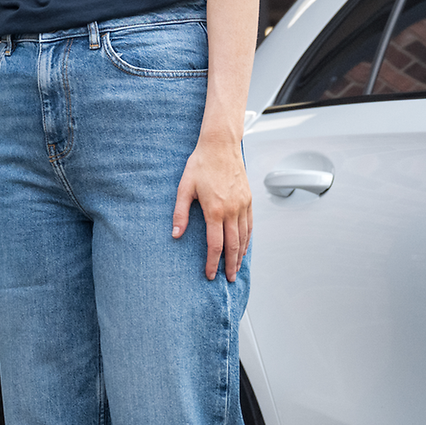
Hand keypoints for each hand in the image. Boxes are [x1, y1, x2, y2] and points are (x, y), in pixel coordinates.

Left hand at [172, 132, 251, 280]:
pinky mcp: (248, 199)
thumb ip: (180, 213)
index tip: (210, 274)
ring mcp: (242, 205)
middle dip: (230, 265)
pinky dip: (248, 240)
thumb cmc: (201, 164)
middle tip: (227, 279)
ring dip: (240, 255)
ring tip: (236, 268)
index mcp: (215, 210)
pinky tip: (244, 247)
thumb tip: (175, 235)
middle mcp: (231, 210)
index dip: (212, 262)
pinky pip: (250, 225)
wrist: (221, 145)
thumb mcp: (184, 187)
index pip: (215, 244)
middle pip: (233, 245)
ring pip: (244, 237)